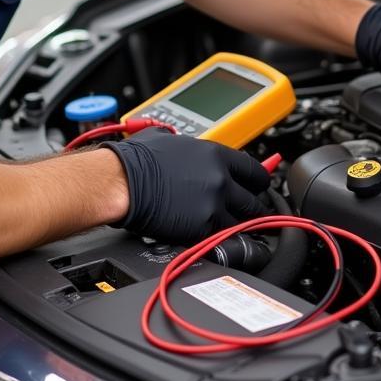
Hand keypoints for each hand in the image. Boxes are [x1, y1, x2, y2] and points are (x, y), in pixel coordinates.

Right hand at [106, 128, 270, 243]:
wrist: (121, 182)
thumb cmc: (137, 160)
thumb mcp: (171, 140)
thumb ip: (191, 148)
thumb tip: (190, 149)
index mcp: (216, 155)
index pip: (256, 172)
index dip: (258, 183)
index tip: (258, 189)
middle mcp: (221, 179)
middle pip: (255, 200)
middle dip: (254, 209)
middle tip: (251, 213)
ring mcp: (213, 204)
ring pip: (243, 223)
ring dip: (241, 227)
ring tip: (238, 231)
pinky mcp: (202, 227)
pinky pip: (222, 237)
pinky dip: (221, 239)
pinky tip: (216, 238)